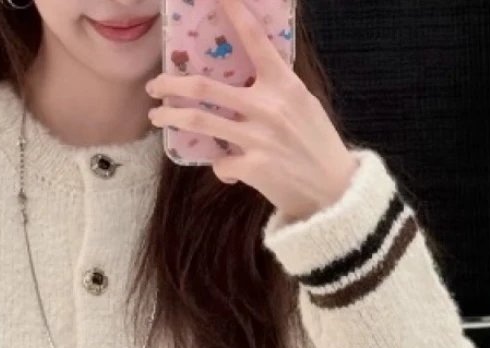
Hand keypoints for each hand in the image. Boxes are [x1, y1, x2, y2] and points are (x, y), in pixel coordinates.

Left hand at [145, 0, 357, 222]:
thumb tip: (247, 79)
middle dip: (172, 84)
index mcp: (284, 84)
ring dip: (172, 118)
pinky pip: (221, 163)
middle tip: (155, 85)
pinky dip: (221, 166)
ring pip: (200, 122)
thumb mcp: (303, 105)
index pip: (255, 41)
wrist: (333, 189)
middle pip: (205, 88)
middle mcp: (268, 106)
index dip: (234, 14)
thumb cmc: (317, 145)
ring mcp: (258, 137)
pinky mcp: (252, 167)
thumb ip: (276, 89)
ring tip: (157, 117)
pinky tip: (230, 169)